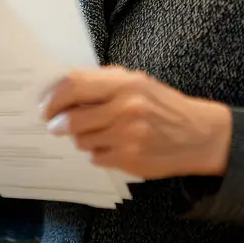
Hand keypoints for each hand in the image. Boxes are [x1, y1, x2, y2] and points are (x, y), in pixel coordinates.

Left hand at [39, 66, 231, 179]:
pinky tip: (111, 146)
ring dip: (80, 138)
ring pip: (81, 141)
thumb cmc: (163, 105)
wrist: (198, 135)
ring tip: (94, 132)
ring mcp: (127, 136)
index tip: (45, 105)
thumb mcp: (138, 83)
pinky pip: (96, 157)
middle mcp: (126, 108)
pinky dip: (97, 152)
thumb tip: (64, 88)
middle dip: (58, 123)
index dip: (53, 97)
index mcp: (126, 83)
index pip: (75, 85)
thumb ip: (103, 83)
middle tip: (55, 125)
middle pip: (72, 118)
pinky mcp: (129, 159)